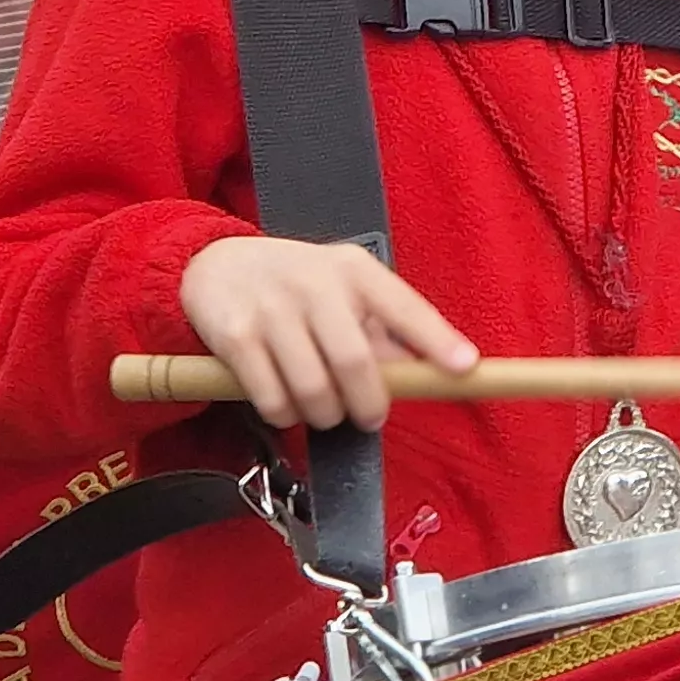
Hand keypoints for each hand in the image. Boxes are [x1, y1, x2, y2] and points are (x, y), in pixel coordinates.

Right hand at [176, 236, 477, 430]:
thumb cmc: (293, 284)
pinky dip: (285, 415)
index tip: (465, 368)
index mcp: (352, 270)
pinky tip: (286, 404)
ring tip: (323, 409)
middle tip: (368, 417)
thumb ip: (381, 329)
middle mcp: (314, 283)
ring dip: (325, 416)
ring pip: (314, 390)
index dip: (436, 339)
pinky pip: (272, 399)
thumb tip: (420, 374)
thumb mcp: (340, 288)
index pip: (404, 306)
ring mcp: (271, 309)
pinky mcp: (236, 337)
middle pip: (356, 362)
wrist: (214, 263)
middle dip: (368, 406)